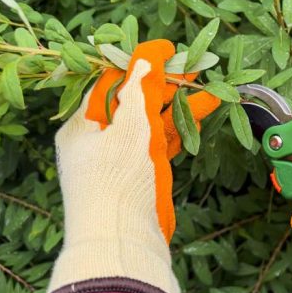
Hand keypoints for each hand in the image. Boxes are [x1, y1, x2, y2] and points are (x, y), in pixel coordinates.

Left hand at [46, 39, 218, 292]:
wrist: (123, 243)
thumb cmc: (117, 182)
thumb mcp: (129, 128)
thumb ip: (139, 90)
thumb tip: (146, 58)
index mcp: (82, 126)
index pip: (111, 83)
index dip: (139, 63)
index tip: (169, 50)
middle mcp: (99, 139)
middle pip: (134, 101)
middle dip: (166, 84)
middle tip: (194, 66)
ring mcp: (121, 158)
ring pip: (152, 121)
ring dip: (179, 105)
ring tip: (209, 87)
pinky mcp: (142, 173)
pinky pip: (162, 141)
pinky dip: (181, 127)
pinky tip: (203, 112)